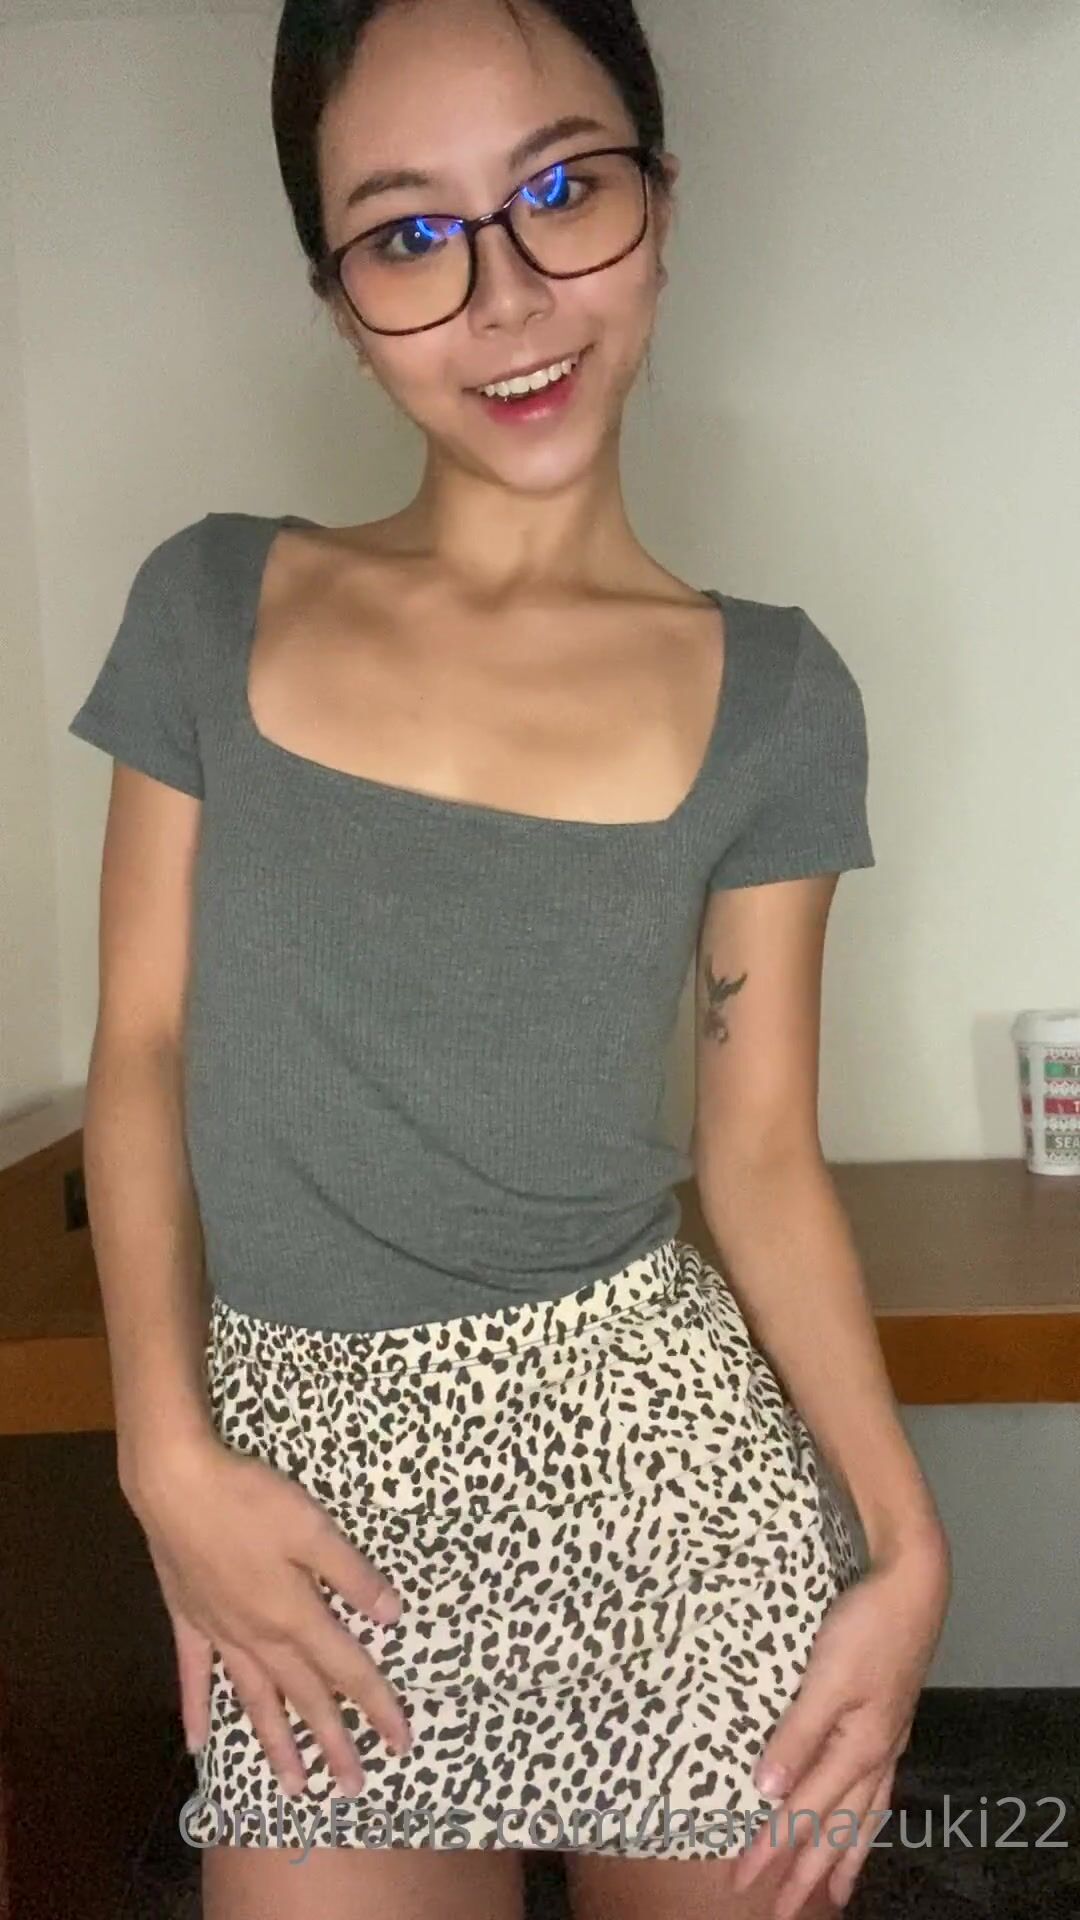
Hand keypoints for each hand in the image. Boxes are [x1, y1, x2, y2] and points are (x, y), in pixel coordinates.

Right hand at [124, 1431, 411, 1796]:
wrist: (176, 1486)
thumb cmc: (250, 1500)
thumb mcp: (313, 1528)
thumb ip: (352, 1574)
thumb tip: (391, 1616)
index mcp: (295, 1615)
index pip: (347, 1670)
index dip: (377, 1705)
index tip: (400, 1742)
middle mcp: (259, 1637)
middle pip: (304, 1697)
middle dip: (332, 1742)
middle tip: (352, 1787)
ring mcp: (220, 1633)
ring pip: (255, 1700)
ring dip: (276, 1744)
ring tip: (294, 1787)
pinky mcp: (188, 1620)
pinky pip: (194, 1676)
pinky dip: (197, 1710)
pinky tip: (198, 1744)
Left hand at [732, 1528, 950, 1916]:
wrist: (913, 1583)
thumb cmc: (866, 1625)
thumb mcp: (826, 1677)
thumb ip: (798, 1735)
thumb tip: (769, 1792)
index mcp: (857, 1747)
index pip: (804, 1811)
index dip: (772, 1848)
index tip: (740, 1880)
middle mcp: (875, 1753)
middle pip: (837, 1825)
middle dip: (807, 1870)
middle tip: (781, 1912)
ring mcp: (888, 1738)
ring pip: (864, 1812)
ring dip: (845, 1853)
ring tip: (836, 1892)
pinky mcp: (891, 1719)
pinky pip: (879, 1788)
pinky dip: (869, 1817)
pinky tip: (865, 1818)